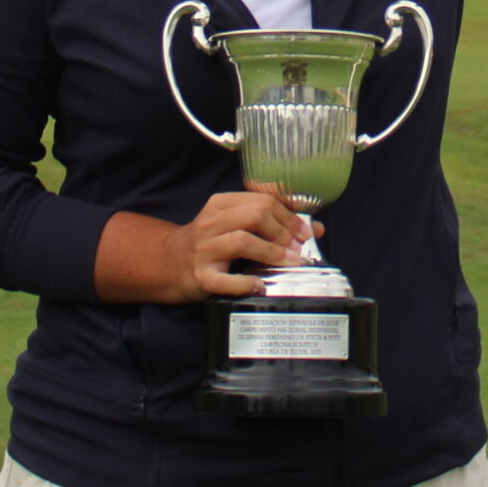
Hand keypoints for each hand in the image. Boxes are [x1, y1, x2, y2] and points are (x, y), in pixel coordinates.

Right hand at [170, 187, 317, 298]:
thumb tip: (315, 229)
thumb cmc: (213, 243)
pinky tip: (260, 285)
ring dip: (271, 252)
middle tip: (298, 249)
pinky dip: (246, 283)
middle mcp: (210, 223)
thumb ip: (272, 223)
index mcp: (220, 205)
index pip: (261, 201)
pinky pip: (226, 279)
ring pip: (242, 241)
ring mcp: (203, 249)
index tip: (304, 233)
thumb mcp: (236, 225)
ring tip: (288, 262)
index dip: (288, 216)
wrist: (172, 264)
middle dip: (282, 232)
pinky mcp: (201, 276)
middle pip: (254, 215)